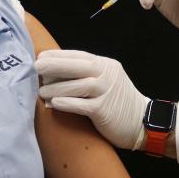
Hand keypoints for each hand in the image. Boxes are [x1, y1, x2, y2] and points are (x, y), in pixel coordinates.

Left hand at [34, 50, 148, 150]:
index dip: (59, 56)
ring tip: (41, 92)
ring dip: (56, 88)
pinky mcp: (104, 110)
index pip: (79, 56)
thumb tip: (57, 72)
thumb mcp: (107, 81)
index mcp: (106, 65)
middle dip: (55, 66)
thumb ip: (88, 74)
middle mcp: (107, 75)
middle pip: (78, 67)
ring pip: (78, 86)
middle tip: (36, 67)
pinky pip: (82, 105)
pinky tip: (54, 104)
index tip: (41, 57)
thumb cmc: (118, 102)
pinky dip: (66, 103)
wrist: (142, 122)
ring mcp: (106, 92)